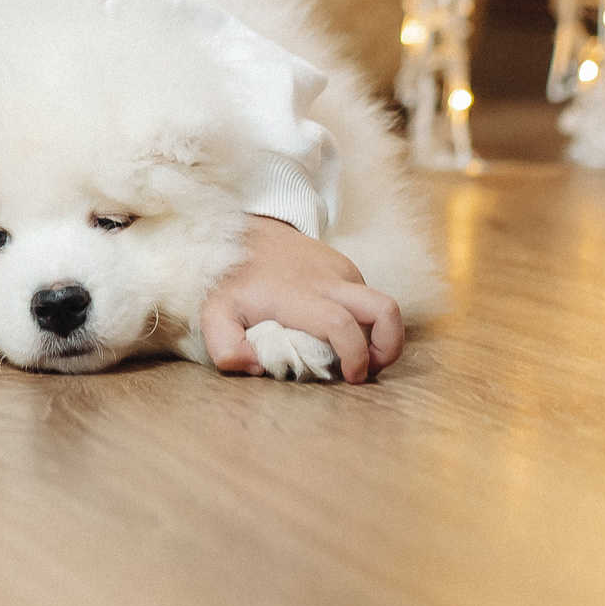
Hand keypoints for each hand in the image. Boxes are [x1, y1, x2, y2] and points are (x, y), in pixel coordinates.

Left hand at [200, 214, 402, 383]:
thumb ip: (226, 346)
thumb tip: (255, 368)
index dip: (356, 356)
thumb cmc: (229, 276)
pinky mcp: (345, 266)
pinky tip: (338, 331)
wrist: (242, 229)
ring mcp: (340, 269)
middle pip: (385, 309)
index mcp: (297, 295)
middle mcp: (327, 280)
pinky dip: (364, 320)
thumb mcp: (214, 313)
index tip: (350, 376)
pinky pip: (367, 297)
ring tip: (353, 355)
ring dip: (378, 335)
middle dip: (390, 347)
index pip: (342, 325)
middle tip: (368, 369)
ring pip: (380, 305)